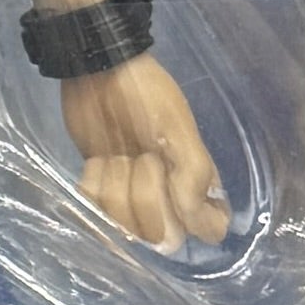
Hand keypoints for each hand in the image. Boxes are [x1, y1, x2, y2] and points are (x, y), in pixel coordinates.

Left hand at [60, 55, 229, 248]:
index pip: (211, 228)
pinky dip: (94, 183)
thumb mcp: (177, 128)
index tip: (179, 195)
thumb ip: (194, 175)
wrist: (98, 72)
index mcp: (198, 180)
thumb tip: (198, 227)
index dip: (196, 222)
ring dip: (116, 186)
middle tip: (143, 159)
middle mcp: (168, 194)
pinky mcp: (100, 185)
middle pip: (162, 233)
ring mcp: (132, 192)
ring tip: (117, 156)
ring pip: (124, 222)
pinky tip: (98, 161)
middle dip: (147, 197)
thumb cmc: (146, 96)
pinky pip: (95, 207)